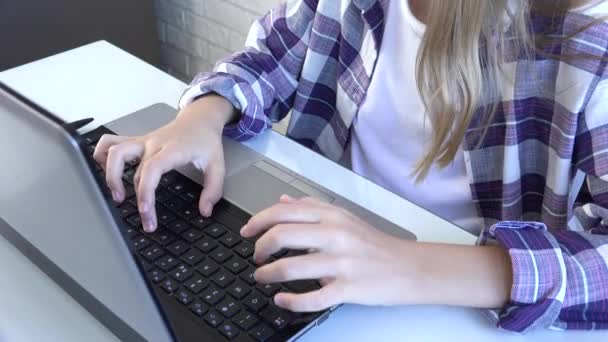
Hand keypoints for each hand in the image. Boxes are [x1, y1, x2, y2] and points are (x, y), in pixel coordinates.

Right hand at [93, 95, 236, 231]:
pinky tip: (107, 172)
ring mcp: (142, 141)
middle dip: (128, 192)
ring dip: (108, 173)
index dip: (144, 192)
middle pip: (127, 163)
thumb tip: (205, 211)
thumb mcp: (217, 165)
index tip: (145, 212)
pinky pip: (110, 143)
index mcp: (172, 149)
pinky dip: (102, 155)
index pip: (151, 169)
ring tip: (116, 195)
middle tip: (139, 215)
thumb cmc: (205, 141)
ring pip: (112, 149)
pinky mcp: (136, 142)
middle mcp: (152, 143)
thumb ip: (213, 190)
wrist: (200, 119)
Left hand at [240, 196, 418, 311]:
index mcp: (332, 215)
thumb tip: (282, 200)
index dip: (257, 221)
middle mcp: (335, 235)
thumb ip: (312, 208)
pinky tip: (281, 299)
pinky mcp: (348, 289)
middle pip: (281, 236)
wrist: (409, 267)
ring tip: (262, 277)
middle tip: (255, 257)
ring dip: (267, 274)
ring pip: (290, 268)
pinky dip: (290, 301)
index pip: (283, 212)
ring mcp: (341, 263)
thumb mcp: (344, 218)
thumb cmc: (374, 244)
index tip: (246, 231)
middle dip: (259, 248)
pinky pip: (311, 298)